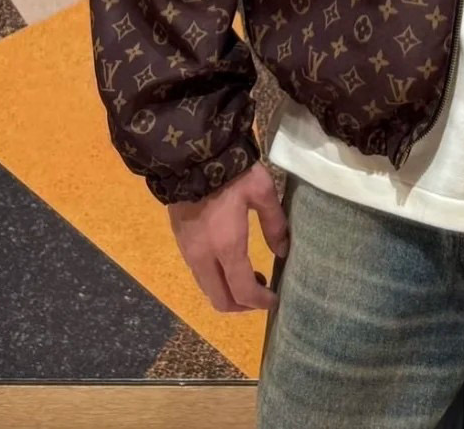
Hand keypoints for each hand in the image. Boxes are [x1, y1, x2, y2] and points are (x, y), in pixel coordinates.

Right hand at [168, 160, 289, 311]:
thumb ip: (274, 223)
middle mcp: (204, 257)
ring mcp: (189, 252)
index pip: (243, 291)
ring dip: (228, 292)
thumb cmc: (231, 172)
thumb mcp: (262, 191)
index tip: (275, 300)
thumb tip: (283, 251)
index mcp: (227, 247)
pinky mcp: (181, 243)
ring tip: (250, 276)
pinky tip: (230, 262)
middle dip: (243, 306)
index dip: (261, 302)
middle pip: (220, 300)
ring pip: (207, 289)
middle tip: (262, 293)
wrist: (191, 156)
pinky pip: (199, 275)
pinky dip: (216, 280)